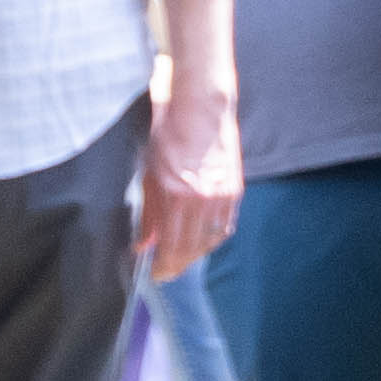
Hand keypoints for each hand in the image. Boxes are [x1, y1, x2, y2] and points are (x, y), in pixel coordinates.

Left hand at [136, 81, 240, 283]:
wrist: (199, 105)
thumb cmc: (169, 134)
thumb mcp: (149, 175)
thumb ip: (149, 214)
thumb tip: (145, 244)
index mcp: (177, 196)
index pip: (173, 248)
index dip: (164, 267)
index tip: (155, 274)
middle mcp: (203, 200)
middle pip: (193, 250)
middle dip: (177, 264)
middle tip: (165, 269)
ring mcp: (223, 196)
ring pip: (211, 241)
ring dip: (195, 253)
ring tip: (180, 254)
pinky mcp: (235, 189)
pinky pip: (224, 226)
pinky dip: (211, 237)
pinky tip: (200, 238)